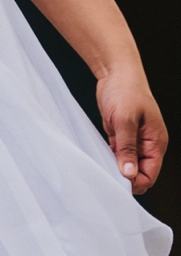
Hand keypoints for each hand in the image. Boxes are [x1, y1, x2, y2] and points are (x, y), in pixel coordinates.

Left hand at [96, 66, 167, 193]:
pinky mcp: (121, 137)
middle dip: (124, 178)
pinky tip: (99, 158)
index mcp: (156, 142)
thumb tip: (129, 173)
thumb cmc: (125, 91)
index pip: (150, 174)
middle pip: (139, 174)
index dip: (135, 182)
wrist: (116, 73)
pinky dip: (110, 160)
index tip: (116, 182)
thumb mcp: (125, 120)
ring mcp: (134, 141)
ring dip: (115, 169)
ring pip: (127, 166)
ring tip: (101, 166)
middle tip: (105, 175)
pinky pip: (117, 156)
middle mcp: (147, 144)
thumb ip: (126, 148)